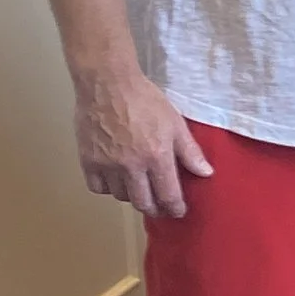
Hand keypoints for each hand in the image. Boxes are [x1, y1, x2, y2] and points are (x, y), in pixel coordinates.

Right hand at [73, 65, 213, 219]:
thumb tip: (206, 173)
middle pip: (143, 203)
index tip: (178, 211)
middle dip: (155, 208)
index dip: (175, 208)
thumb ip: (190, 152)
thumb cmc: (144, 100)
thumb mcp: (175, 123)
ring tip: (139, 188)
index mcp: (156, 156)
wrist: (107, 84)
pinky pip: (98, 188)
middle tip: (160, 206)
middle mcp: (131, 166)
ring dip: (132, 196)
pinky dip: (108, 188)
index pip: (168, 196)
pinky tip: (115, 179)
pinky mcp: (87, 160)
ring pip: (121, 196)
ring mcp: (107, 165)